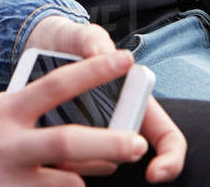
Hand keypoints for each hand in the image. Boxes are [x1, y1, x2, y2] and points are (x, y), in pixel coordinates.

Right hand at [0, 51, 149, 186]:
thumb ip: (14, 110)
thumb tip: (47, 108)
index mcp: (3, 111)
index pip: (57, 84)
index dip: (95, 72)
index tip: (125, 59)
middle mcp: (7, 145)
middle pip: (70, 142)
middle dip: (110, 143)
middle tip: (138, 143)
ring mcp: (7, 180)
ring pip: (67, 182)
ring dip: (87, 177)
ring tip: (102, 169)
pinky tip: (62, 186)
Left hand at [23, 20, 183, 182]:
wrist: (41, 45)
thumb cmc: (73, 43)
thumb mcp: (84, 37)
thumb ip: (93, 40)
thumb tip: (99, 52)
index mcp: (135, 101)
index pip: (167, 138)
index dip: (170, 160)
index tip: (152, 175)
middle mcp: (117, 125)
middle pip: (125, 156)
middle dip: (105, 155)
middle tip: (81, 145)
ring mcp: (91, 137)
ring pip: (94, 164)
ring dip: (76, 158)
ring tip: (54, 143)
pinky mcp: (63, 144)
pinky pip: (63, 163)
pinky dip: (54, 159)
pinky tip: (39, 147)